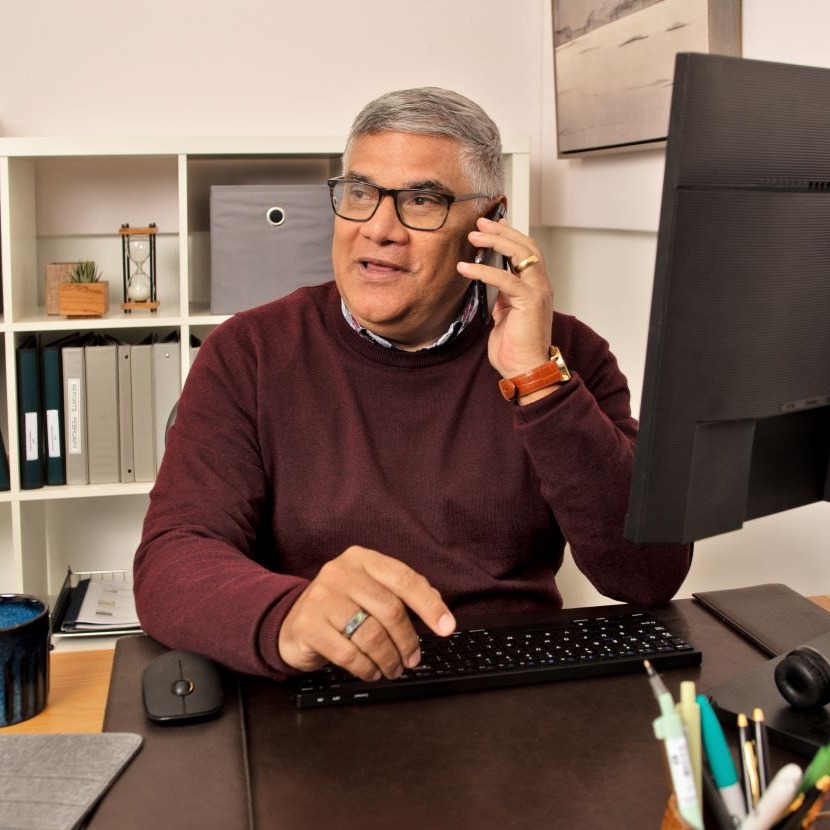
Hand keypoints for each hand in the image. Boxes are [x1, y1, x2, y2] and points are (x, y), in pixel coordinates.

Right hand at [278, 546, 455, 680]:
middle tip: (412, 659)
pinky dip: (367, 669)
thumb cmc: (340, 607)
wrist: (292, 622)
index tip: (447, 627)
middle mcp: (340, 572)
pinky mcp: (308, 625)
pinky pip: (349, 654)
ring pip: (371, 635)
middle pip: (390, 610)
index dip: (429, 605)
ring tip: (393, 668)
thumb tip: (437, 605)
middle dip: (408, 641)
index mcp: (362, 559)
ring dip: (389, 659)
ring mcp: (321, 597)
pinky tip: (371, 671)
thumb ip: (401, 593)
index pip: (404, 579)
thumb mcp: (369, 591)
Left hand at [458, 216, 553, 380]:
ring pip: (520, 254)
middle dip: (501, 231)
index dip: (510, 235)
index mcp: (536, 287)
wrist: (526, 369)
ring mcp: (538, 292)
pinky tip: (465, 268)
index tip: (492, 225)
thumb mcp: (504, 315)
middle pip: (526, 246)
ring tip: (473, 237)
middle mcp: (541, 285)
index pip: (527, 251)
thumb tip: (488, 282)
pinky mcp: (530, 301)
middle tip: (480, 224)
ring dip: (495, 242)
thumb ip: (501, 297)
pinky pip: (505, 278)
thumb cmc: (515, 347)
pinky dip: (483, 271)